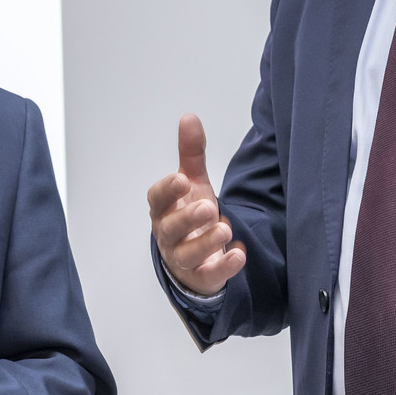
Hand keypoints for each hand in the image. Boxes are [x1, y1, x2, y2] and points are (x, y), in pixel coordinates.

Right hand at [147, 113, 245, 296]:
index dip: (166, 190)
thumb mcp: (193, 183)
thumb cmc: (189, 215)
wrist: (196, 257)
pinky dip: (223, 267)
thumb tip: (189, 117)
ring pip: (187, 255)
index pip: (156, 199)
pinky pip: (209, 276)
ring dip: (205, 243)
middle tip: (208, 206)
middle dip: (187, 218)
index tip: (181, 179)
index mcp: (163, 209)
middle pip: (170, 228)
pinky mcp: (200, 276)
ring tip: (226, 229)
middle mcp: (168, 235)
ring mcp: (183, 258)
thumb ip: (191, 154)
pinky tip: (239, 254)